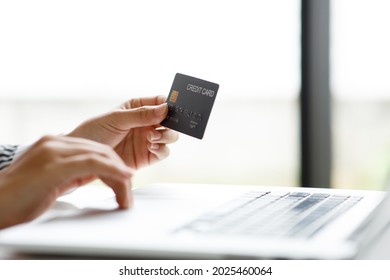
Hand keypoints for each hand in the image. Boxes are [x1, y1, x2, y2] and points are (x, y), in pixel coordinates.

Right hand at [0, 135, 132, 228]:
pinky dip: (112, 170)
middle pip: (100, 150)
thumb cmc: (21, 199)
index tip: (125, 179)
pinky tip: (124, 177)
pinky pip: (92, 163)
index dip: (113, 164)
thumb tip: (97, 173)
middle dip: (119, 171)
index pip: (94, 149)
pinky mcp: (54, 165)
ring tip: (126, 194)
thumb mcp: (54, 180)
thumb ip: (74, 172)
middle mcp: (55, 142)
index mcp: (55, 144)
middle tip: (127, 192)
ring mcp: (53, 151)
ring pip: (100, 156)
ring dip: (119, 175)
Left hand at [68, 95, 178, 169]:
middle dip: (171, 122)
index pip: (160, 102)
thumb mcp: (116, 119)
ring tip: (152, 137)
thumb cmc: (94, 132)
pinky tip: (151, 147)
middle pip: (170, 120)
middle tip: (163, 125)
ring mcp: (148, 140)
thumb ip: (141, 114)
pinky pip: (163, 152)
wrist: (84, 158)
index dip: (169, 104)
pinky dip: (161, 149)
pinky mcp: (147, 156)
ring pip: (169, 136)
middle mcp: (146, 123)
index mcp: (138, 108)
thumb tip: (165, 108)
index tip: (171, 108)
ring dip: (166, 136)